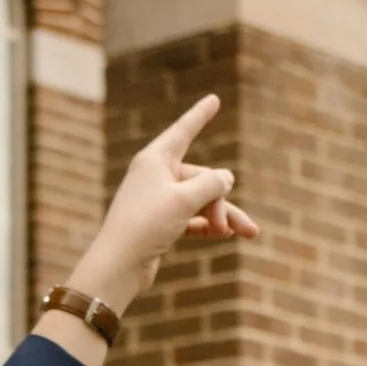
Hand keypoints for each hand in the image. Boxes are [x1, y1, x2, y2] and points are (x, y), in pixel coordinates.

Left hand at [41, 94, 257, 349]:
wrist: (119, 267)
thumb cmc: (146, 226)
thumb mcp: (185, 200)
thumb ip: (211, 184)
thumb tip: (226, 178)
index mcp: (154, 160)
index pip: (183, 131)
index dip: (201, 115)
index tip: (214, 99)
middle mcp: (154, 177)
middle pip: (200, 178)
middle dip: (220, 200)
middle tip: (227, 224)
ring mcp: (157, 202)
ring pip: (200, 201)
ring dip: (222, 216)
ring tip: (247, 234)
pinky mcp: (159, 225)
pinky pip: (192, 219)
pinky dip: (208, 226)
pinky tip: (228, 235)